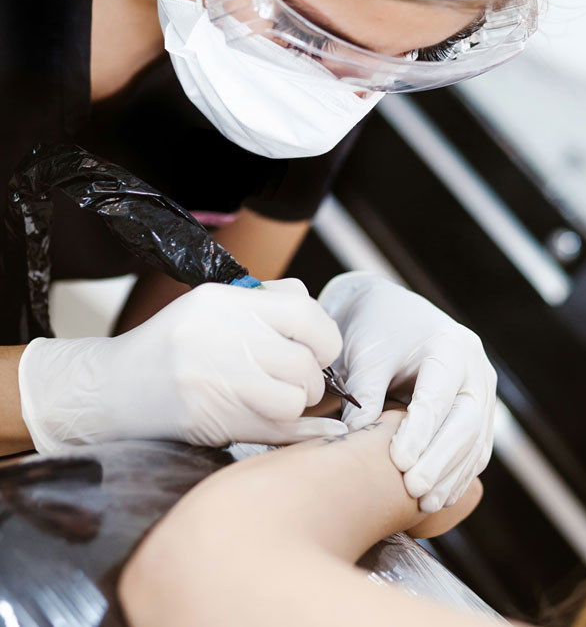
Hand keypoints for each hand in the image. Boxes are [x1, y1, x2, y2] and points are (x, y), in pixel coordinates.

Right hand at [19, 278, 346, 453]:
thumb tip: (319, 316)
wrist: (112, 388)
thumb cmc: (171, 344)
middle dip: (313, 377)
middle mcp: (224, 338)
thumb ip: (265, 302)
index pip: (306, 313)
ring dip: (298, 404)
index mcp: (226, 302)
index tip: (320, 348)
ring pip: (295, 400)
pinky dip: (298, 432)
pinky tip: (302, 427)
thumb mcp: (212, 304)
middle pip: (304, 363)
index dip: (325, 336)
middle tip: (298, 381)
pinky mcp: (213, 421)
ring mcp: (219, 381)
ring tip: (280, 400)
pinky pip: (278, 432)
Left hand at [319, 271, 495, 512]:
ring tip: (425, 503)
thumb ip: (365, 393)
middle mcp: (476, 368)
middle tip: (413, 489)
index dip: (420, 433)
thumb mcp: (367, 354)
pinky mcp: (479, 410)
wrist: (391, 312)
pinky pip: (476, 447)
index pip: (439, 397)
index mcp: (451, 346)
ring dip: (451, 475)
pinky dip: (459, 474)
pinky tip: (439, 496)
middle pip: (466, 422)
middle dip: (440, 460)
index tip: (399, 462)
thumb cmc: (377, 329)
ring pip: (476, 440)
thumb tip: (357, 439)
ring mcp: (482, 390)